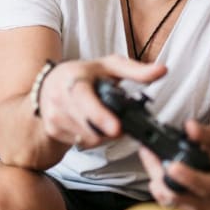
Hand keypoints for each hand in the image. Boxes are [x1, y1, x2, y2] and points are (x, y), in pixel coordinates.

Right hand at [36, 55, 165, 149]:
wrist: (48, 85)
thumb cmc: (83, 74)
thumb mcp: (109, 66)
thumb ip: (136, 70)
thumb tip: (162, 71)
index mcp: (74, 78)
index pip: (84, 98)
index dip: (100, 115)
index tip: (117, 129)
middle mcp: (59, 97)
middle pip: (90, 127)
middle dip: (110, 130)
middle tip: (119, 123)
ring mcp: (53, 116)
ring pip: (87, 138)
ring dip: (102, 135)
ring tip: (102, 120)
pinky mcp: (52, 130)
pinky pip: (80, 143)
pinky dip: (90, 138)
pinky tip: (89, 125)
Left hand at [138, 120, 209, 209]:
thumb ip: (209, 134)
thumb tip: (189, 126)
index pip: (203, 186)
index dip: (187, 177)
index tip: (173, 166)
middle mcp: (205, 204)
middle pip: (175, 195)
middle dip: (157, 173)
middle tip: (147, 151)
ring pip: (164, 198)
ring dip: (153, 175)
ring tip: (148, 154)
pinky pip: (161, 202)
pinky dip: (155, 184)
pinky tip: (153, 167)